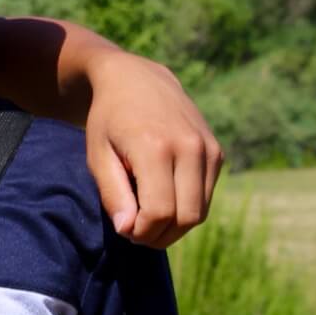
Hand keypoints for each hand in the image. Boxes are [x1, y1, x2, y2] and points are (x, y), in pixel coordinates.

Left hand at [83, 54, 222, 247]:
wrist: (136, 79)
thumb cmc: (109, 120)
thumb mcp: (98, 156)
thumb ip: (113, 194)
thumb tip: (129, 229)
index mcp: (155, 147)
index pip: (160, 211)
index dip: (142, 231)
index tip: (125, 229)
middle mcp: (189, 147)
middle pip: (186, 217)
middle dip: (160, 235)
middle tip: (136, 231)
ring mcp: (208, 148)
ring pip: (201, 211)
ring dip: (175, 227)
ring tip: (147, 218)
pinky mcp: (217, 152)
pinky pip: (207, 196)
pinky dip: (186, 207)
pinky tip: (162, 198)